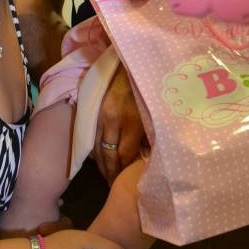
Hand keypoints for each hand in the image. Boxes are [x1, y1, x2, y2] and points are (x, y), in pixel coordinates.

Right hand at [94, 64, 143, 182]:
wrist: (131, 62)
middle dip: (111, 173)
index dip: (124, 172)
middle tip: (113, 186)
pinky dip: (96, 151)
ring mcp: (103, 115)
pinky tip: (100, 158)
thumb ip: (150, 133)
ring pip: (98, 148)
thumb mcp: (154, 111)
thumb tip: (148, 156)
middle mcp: (115, 119)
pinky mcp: (96, 110)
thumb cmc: (149, 87)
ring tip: (106, 176)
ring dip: (101, 164)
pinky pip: (93, 137)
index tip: (126, 183)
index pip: (125, 155)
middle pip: (109, 155)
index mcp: (133, 120)